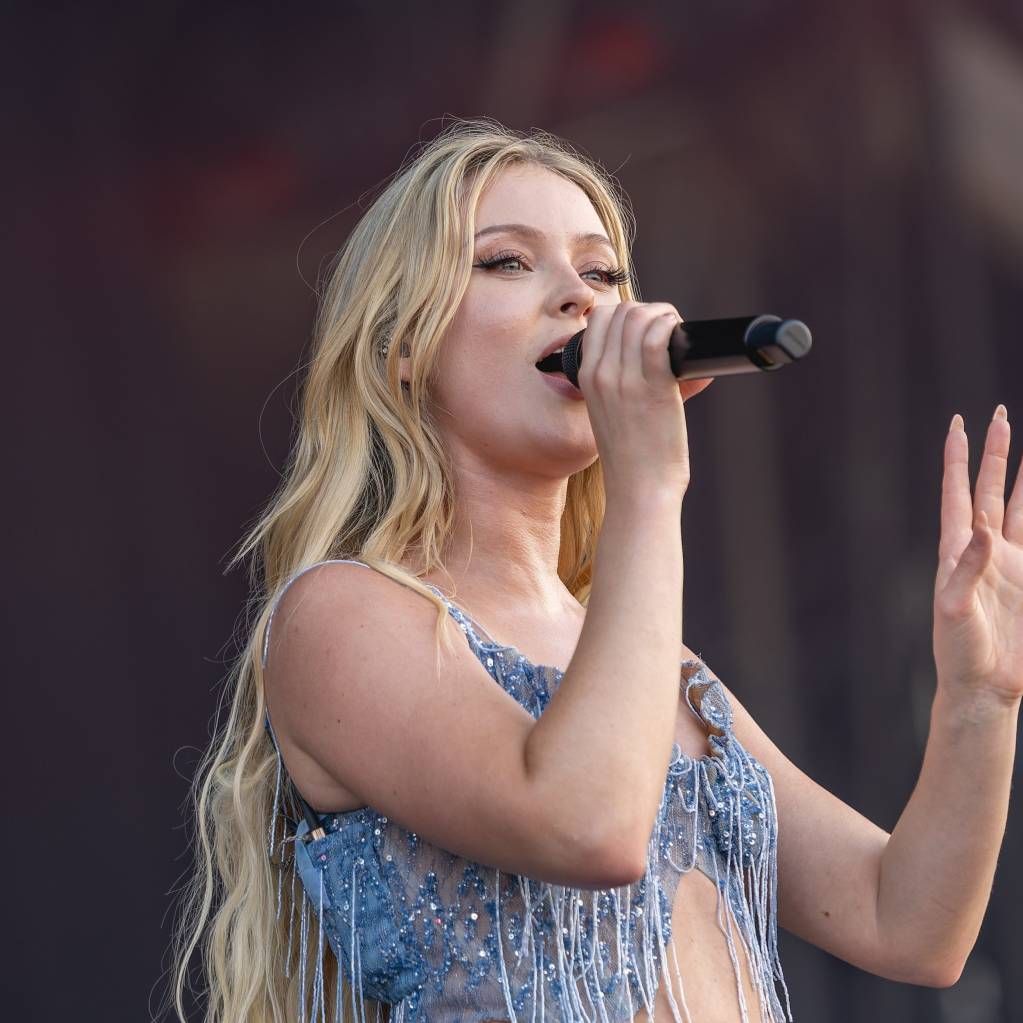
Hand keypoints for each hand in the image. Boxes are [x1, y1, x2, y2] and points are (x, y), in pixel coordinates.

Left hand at [933, 405, 1022, 705]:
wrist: (985, 686)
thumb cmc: (958, 650)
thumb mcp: (953, 607)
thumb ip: (966, 566)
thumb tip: (979, 525)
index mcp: (955, 551)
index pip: (956, 492)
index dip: (957, 458)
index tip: (958, 424)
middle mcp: (983, 549)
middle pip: (989, 489)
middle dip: (996, 453)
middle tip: (1000, 414)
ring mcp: (1011, 563)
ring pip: (1020, 508)